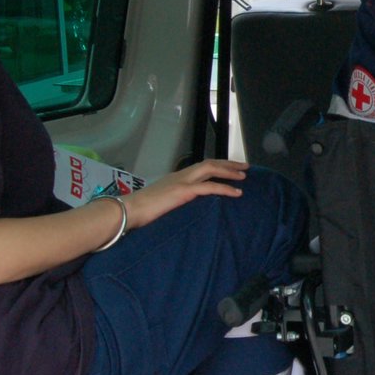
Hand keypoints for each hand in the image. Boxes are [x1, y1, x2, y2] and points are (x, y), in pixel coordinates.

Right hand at [124, 159, 247, 228]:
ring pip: (211, 169)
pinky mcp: (183, 191)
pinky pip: (209, 187)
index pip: (201, 166)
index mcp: (177, 177)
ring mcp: (182, 181)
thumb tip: (184, 208)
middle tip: (245, 166)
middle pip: (210, 163)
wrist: (129, 210)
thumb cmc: (141, 210)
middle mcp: (181, 175)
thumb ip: (174, 200)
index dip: (218, 166)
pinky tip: (237, 192)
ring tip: (244, 176)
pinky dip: (225, 188)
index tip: (231, 168)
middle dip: (229, 164)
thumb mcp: (162, 202)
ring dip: (230, 171)